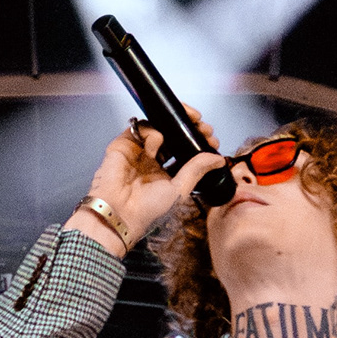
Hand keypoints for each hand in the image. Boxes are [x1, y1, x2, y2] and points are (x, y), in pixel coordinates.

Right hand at [78, 116, 222, 248]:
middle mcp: (152, 161)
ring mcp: (138, 151)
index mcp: (165, 173)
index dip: (198, 142)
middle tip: (203, 126)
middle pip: (173, 135)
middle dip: (189, 128)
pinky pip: (140, 128)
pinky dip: (151, 132)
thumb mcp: (179, 189)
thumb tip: (217, 159)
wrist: (119, 213)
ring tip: (185, 127)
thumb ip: (197, 170)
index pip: (184, 151)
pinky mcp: (123, 145)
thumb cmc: (145, 211)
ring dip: (173, 124)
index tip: (211, 139)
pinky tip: (153, 147)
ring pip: (158, 127)